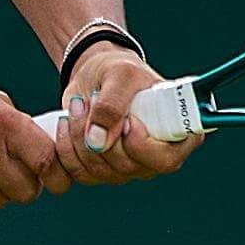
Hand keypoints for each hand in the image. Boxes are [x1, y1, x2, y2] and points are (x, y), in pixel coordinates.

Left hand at [54, 46, 198, 185]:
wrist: (97, 77)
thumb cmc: (120, 71)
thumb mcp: (120, 75)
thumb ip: (112, 105)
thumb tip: (98, 142)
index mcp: (178, 134)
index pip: (166, 159)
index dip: (142, 146)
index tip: (127, 120)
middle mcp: (156, 157)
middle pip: (128, 167)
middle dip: (101, 133)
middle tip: (91, 99)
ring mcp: (130, 168)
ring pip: (100, 171)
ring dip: (79, 137)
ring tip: (78, 104)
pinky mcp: (102, 171)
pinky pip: (80, 173)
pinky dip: (66, 148)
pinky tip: (67, 123)